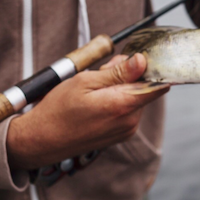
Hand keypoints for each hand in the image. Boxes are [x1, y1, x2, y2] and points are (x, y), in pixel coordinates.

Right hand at [6, 53, 168, 169]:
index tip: (136, 59)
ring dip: (120, 88)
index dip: (150, 67)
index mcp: (124, 105)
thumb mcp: (85, 81)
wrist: (40, 140)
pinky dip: (116, 101)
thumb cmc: (58, 110)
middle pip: (144, 88)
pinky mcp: (120, 135)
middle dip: (127, 75)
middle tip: (101, 72)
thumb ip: (118, 72)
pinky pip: (126, 110)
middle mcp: (130, 121)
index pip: (158, 84)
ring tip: (93, 90)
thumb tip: (142, 61)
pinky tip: (95, 102)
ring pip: (134, 98)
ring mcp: (126, 130)